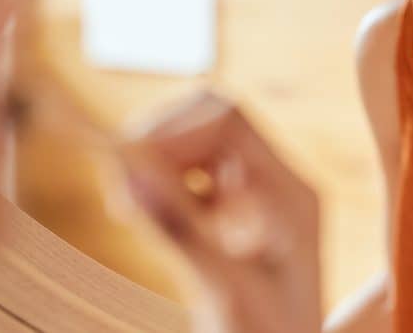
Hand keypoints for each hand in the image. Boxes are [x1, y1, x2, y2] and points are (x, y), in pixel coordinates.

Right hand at [120, 91, 321, 332]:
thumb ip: (180, 230)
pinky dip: (160, 186)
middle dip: (160, 143)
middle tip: (121, 194)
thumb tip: (128, 172)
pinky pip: (192, 176)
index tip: (131, 171)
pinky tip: (140, 213)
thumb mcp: (224, 290)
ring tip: (126, 207)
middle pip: (212, 122)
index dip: (173, 133)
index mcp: (291, 196)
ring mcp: (256, 201)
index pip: (230, 122)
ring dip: (156, 164)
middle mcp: (277, 188)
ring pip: (198, 145)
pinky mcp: (232, 219)